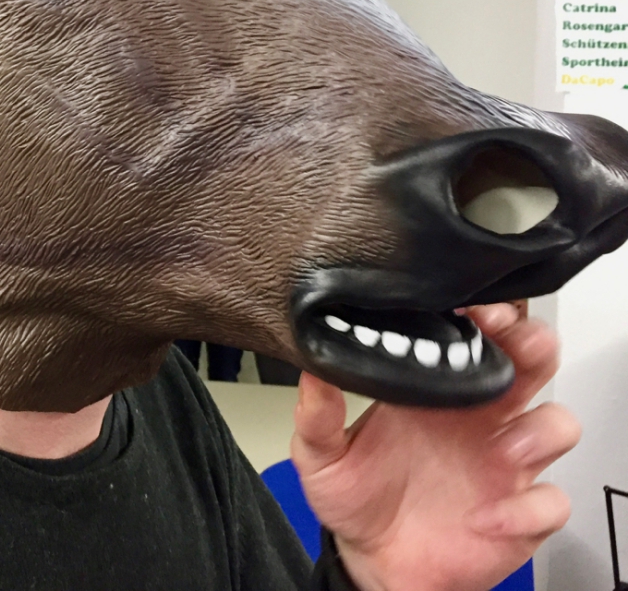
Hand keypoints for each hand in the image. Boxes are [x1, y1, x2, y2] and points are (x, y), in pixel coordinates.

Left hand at [290, 304, 578, 590]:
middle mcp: (477, 420)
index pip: (477, 338)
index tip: (474, 310)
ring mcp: (503, 464)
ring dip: (540, 430)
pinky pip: (549, 502)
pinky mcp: (518, 513)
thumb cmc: (354, 497)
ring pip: (557, 425)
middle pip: (531, 364)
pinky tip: (486, 518)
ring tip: (504, 449)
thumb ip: (318, 415)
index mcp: (436, 393)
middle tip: (513, 346)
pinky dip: (527, 509)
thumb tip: (312, 369)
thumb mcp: (321, 455)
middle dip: (533, 346)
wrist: (370, 559)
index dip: (487, 318)